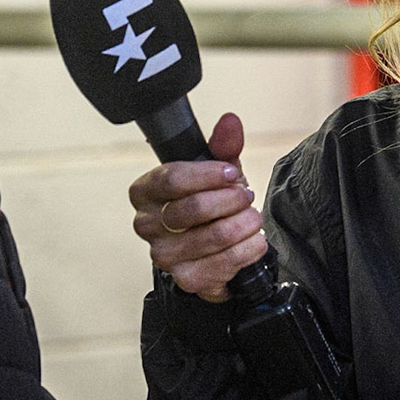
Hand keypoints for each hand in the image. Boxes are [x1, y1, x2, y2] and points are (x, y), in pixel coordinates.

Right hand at [128, 112, 267, 302]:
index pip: (172, 179)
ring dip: (244, 223)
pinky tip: (254, 239)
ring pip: (214, 235)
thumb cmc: (212, 202)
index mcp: (145, 191)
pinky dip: (249, 247)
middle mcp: (146, 224)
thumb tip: (230, 121)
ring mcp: (163, 255)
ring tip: (252, 217)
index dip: (209, 175)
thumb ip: (223, 146)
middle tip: (246, 196)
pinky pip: (225, 262)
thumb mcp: (218, 170)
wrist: (219, 247)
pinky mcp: (185, 279)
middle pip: (194, 208)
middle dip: (231, 199)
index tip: (232, 173)